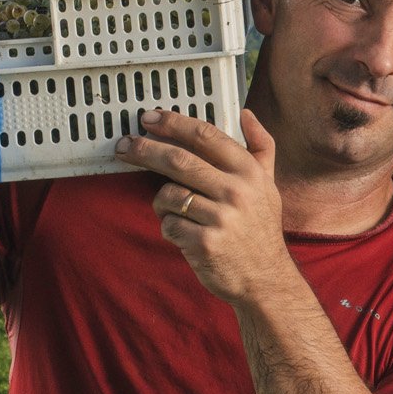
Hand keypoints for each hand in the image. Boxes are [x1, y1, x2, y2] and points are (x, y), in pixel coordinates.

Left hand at [114, 105, 285, 305]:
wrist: (266, 280)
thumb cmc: (260, 229)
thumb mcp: (269, 185)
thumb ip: (261, 147)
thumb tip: (246, 113)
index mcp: (250, 172)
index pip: (205, 136)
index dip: (173, 123)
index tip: (149, 118)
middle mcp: (237, 192)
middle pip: (178, 160)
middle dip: (144, 149)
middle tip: (123, 146)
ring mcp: (221, 218)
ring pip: (168, 194)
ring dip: (162, 202)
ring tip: (173, 211)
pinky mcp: (205, 243)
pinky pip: (169, 224)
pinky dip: (169, 228)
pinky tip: (184, 234)